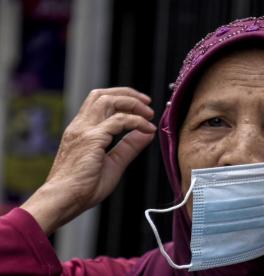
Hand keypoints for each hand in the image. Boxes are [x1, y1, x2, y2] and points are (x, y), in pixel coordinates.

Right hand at [21, 87, 155, 234]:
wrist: (62, 201)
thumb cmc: (83, 189)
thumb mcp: (113, 164)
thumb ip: (129, 147)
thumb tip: (146, 134)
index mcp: (81, 130)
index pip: (99, 101)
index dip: (122, 99)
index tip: (141, 107)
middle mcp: (80, 126)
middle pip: (102, 95)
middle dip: (128, 94)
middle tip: (148, 104)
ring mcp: (84, 131)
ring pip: (108, 100)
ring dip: (132, 103)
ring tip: (148, 114)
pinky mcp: (92, 139)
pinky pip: (119, 121)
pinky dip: (137, 122)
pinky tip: (147, 128)